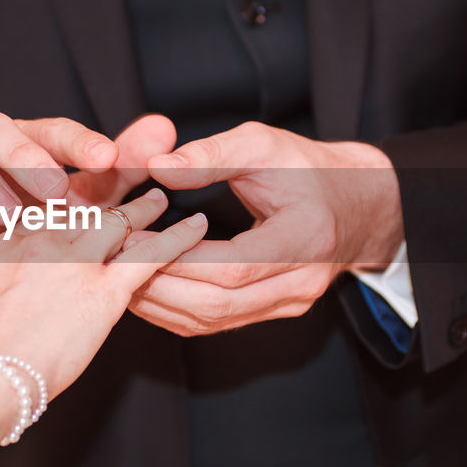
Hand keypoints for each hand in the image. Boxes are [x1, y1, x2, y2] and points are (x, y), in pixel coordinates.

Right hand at [0, 113, 176, 316]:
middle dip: (23, 155)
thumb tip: (165, 130)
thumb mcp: (81, 212)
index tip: (109, 160)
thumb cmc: (36, 240)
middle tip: (55, 192)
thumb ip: (118, 173)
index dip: (78, 141)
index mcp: (26, 146)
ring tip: (8, 218)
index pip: (51, 128)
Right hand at [0, 188, 206, 400]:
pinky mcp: (103, 289)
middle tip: (129, 185)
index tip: (83, 199)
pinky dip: (178, 236)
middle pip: (83, 206)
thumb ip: (9, 280)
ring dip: (145, 208)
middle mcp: (41, 239)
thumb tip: (32, 289)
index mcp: (7, 240)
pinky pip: (150, 253)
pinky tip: (195, 224)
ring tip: (160, 199)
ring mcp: (73, 261)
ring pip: (119, 221)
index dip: (70, 202)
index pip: (47, 210)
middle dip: (108, 196)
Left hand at [131, 121, 403, 335]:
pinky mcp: (275, 311)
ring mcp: (290, 304)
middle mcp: (301, 283)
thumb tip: (157, 167)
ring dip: (161, 302)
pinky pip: (218, 322)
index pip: (232, 267)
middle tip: (113, 261)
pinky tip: (146, 289)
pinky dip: (177, 308)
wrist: (353, 201)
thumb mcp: (263, 144)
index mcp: (304, 240)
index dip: (176, 258)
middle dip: (158, 285)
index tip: (130, 238)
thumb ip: (211, 155)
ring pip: (213, 320)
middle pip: (217, 303)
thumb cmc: (307, 167)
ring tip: (120, 275)